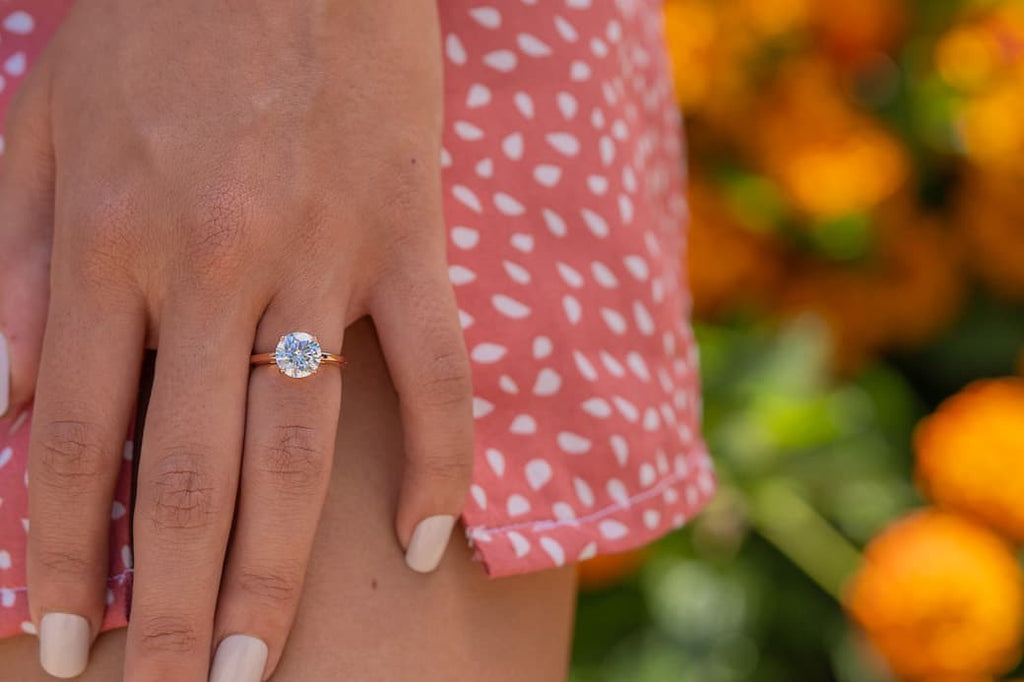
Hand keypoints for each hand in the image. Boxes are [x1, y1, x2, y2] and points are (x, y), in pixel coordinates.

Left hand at [0, 0, 473, 678]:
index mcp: (105, 242)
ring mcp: (322, 257)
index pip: (68, 442)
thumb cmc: (156, 22)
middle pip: (186, 474)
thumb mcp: (43, 123)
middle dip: (170, 608)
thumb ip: (16, 267)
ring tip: (257, 664)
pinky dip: (438, 460)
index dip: (57, 561)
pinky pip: (435, 369)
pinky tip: (425, 543)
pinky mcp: (409, 236)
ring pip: (297, 445)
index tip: (58, 650)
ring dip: (274, 570)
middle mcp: (210, 268)